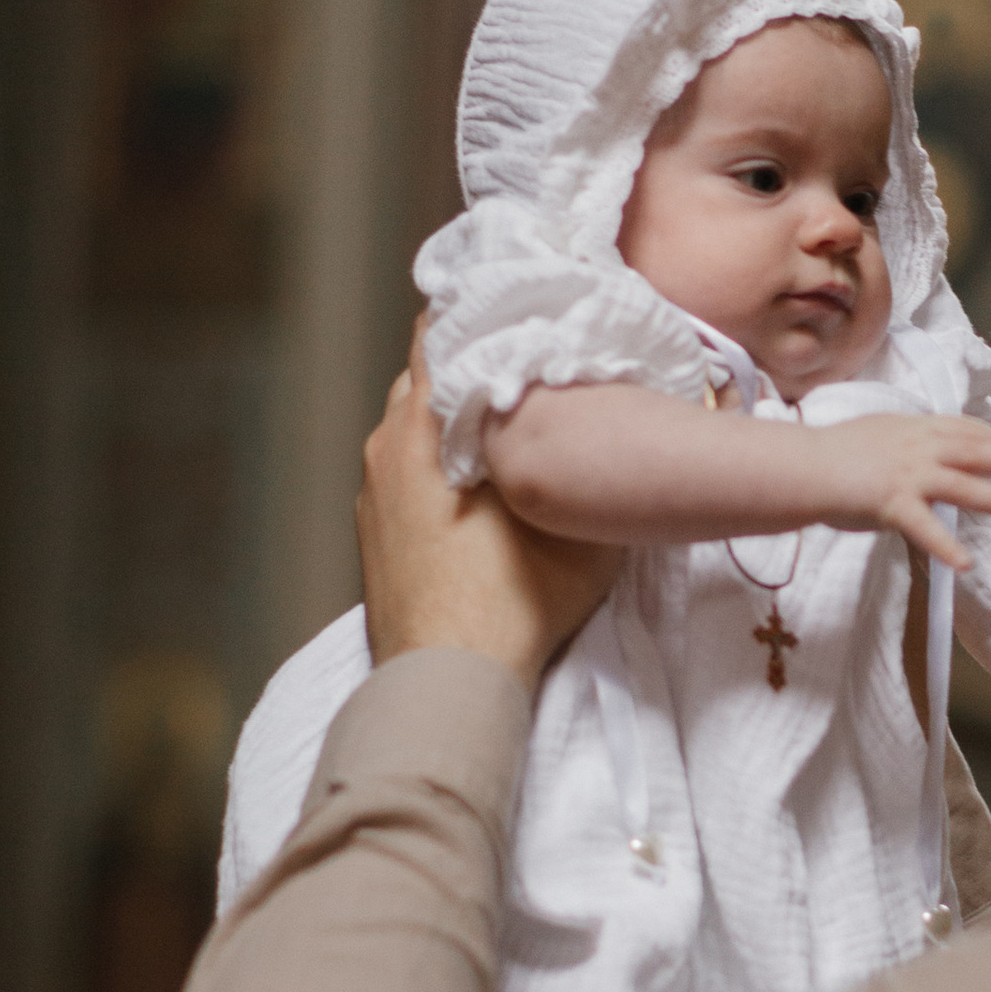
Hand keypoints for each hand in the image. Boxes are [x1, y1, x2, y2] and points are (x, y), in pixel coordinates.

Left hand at [359, 337, 619, 685]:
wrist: (448, 683)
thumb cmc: (515, 602)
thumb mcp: (582, 521)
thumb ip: (596, 455)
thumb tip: (617, 416)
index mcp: (428, 423)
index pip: (440, 328)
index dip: (484, 310)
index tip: (526, 309)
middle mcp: (388, 444)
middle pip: (430, 375)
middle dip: (477, 366)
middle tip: (534, 372)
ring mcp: (374, 490)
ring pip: (417, 426)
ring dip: (458, 420)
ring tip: (514, 433)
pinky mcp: (373, 529)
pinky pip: (405, 470)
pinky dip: (438, 464)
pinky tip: (481, 489)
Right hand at [802, 413, 990, 569]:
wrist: (802, 465)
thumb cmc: (827, 453)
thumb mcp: (871, 433)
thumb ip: (896, 443)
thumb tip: (908, 455)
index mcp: (911, 428)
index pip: (960, 428)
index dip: (989, 437)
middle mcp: (917, 447)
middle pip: (975, 451)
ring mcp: (909, 475)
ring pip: (966, 486)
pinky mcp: (894, 503)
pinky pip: (927, 529)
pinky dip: (947, 548)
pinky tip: (967, 564)